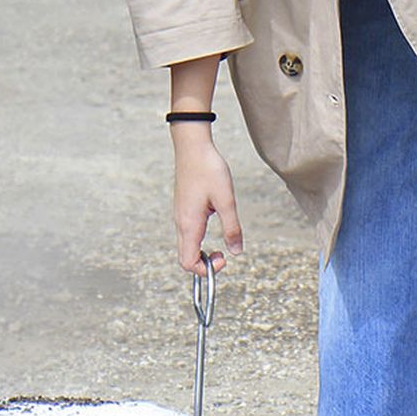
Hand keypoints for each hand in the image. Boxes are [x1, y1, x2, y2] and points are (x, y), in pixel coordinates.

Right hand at [171, 129, 242, 271]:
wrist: (192, 146)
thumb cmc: (208, 170)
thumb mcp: (226, 200)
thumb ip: (232, 228)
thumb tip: (236, 252)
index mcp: (189, 224)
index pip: (188, 263)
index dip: (205, 269)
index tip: (223, 257)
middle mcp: (180, 223)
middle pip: (185, 258)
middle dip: (204, 263)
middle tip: (223, 253)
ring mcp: (180, 215)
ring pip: (186, 245)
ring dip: (202, 250)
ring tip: (222, 239)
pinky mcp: (183, 208)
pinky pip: (188, 233)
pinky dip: (200, 239)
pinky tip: (215, 221)